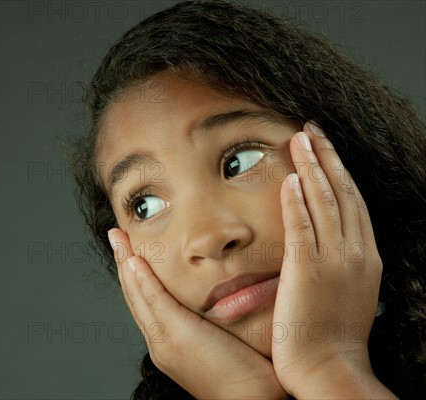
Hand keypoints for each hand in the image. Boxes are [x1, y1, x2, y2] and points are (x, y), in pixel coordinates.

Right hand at [108, 229, 287, 398]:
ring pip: (138, 295)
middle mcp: (159, 342)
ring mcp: (164, 341)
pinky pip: (154, 301)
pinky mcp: (176, 336)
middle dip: (122, 264)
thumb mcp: (222, 341)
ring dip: (125, 264)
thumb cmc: (247, 376)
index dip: (134, 275)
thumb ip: (211, 320)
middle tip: (116, 237)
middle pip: (134, 296)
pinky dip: (142, 279)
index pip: (145, 302)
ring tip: (118, 238)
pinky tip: (134, 259)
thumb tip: (217, 298)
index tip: (130, 251)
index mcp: (168, 343)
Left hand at [272, 122, 395, 397]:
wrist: (330, 369)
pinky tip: (289, 179)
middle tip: (311, 128)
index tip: (323, 148)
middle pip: (342, 194)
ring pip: (326, 204)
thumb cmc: (330, 335)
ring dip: (312, 169)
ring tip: (300, 139)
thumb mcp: (344, 292)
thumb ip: (336, 263)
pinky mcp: (308, 273)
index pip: (351, 203)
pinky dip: (298, 203)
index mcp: (363, 257)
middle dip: (326, 158)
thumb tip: (323, 243)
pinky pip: (304, 230)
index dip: (337, 171)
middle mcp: (354, 254)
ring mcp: (333, 262)